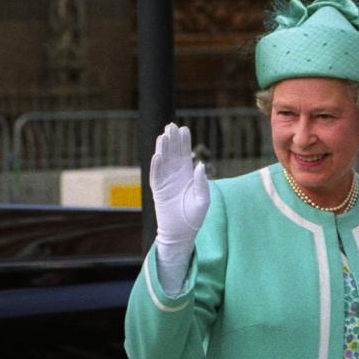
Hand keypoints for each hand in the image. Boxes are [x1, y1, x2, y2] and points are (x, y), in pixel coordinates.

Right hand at [150, 123, 209, 249]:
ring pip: (163, 161)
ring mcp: (165, 181)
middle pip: (172, 153)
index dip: (184, 141)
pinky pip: (156, 175)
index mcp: (187, 174)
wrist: (181, 232)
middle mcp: (175, 175)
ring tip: (163, 135)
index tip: (184, 129)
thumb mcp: (203, 199)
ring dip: (162, 148)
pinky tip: (157, 154)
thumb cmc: (194, 217)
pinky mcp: (157, 190)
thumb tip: (200, 165)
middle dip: (172, 139)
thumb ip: (202, 182)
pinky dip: (156, 165)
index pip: (185, 153)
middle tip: (171, 125)